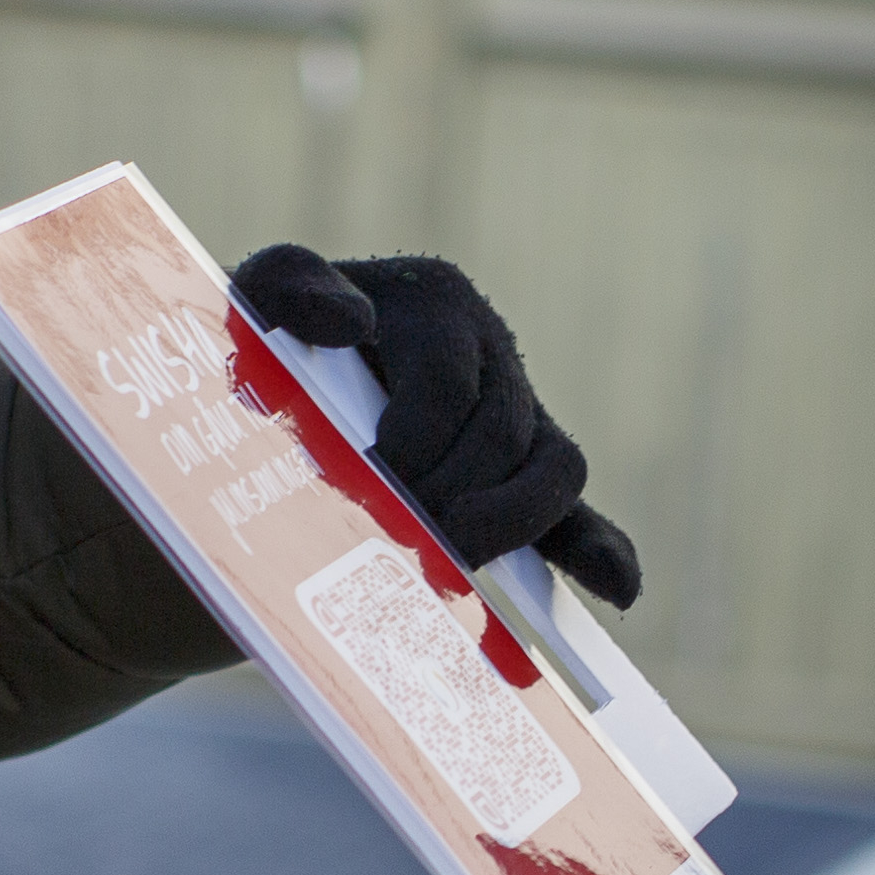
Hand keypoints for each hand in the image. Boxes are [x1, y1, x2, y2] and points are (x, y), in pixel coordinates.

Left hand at [232, 244, 642, 605]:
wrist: (266, 403)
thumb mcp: (258, 301)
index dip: (414, 445)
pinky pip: (577, 516)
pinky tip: (616, 590)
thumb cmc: (265, 347)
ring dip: (513, 522)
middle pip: (501, 434)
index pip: (447, 387)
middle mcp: (491, 355)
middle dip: (448, 492)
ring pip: (556, 469)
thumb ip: (290, 284)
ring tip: (456, 558)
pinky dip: (601, 550)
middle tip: (391, 530)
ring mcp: (517, 421)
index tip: (368, 480)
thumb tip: (352, 319)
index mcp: (438, 305)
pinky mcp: (523, 486)